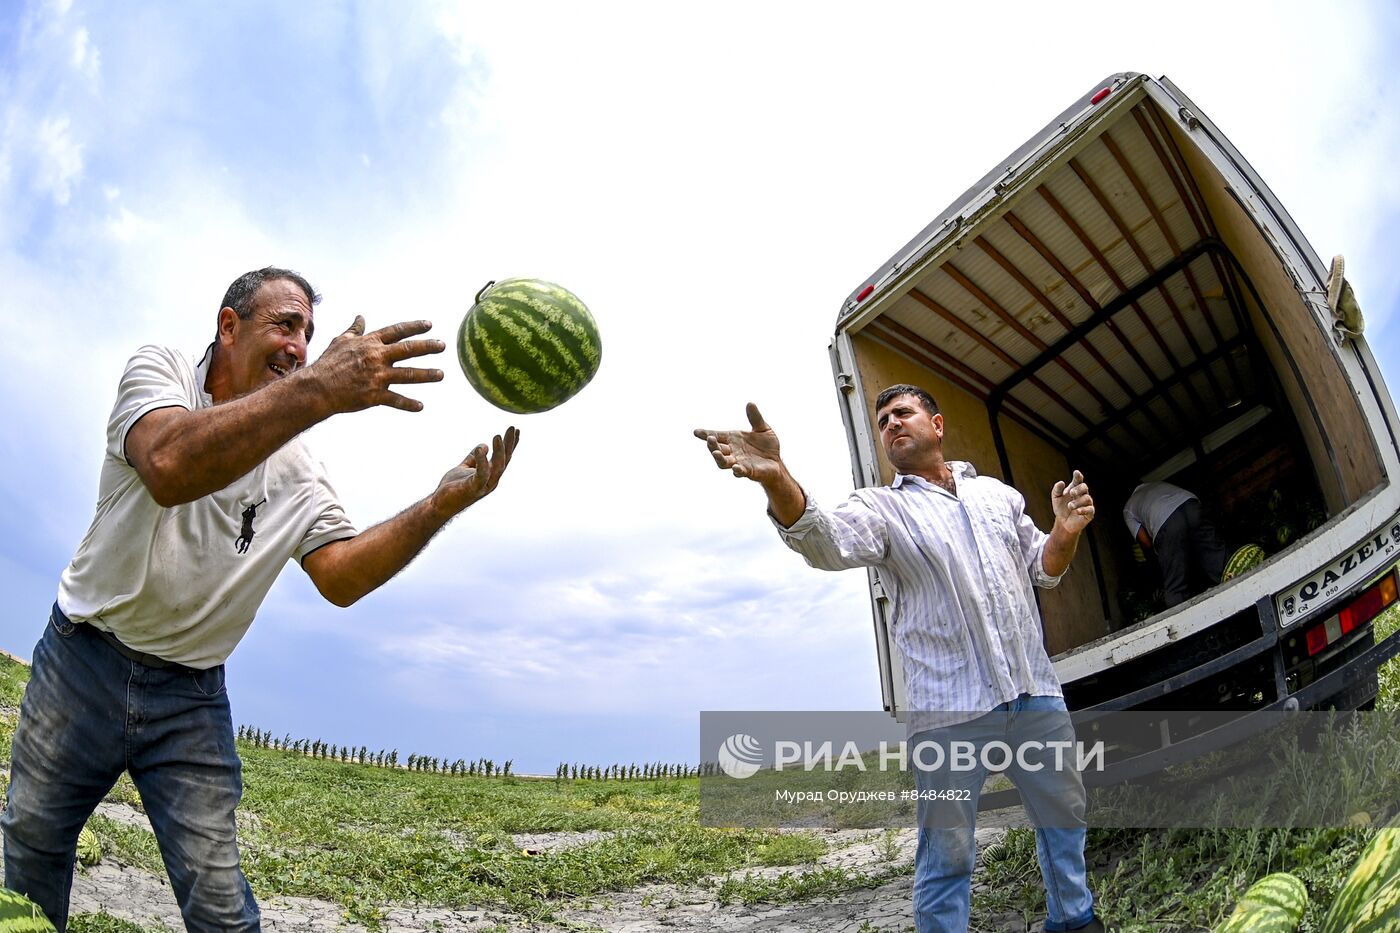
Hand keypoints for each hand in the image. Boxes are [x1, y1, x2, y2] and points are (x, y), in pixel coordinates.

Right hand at [308, 317, 445, 413]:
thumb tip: (360, 317)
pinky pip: (396, 399)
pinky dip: (409, 404)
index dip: (414, 327)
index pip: (396, 331)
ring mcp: (377, 376)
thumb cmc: (328, 363)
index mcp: (370, 343)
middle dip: (428, 347)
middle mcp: (376, 357)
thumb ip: (355, 330)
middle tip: (443, 345)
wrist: (317, 388)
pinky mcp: (374, 395)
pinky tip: (421, 406)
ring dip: (427, 374)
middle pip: (408, 350)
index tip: (429, 325)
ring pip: (408, 374)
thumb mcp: (340, 342)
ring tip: (441, 374)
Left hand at [433, 426, 519, 516]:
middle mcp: (491, 481)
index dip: (511, 444)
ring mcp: (484, 486)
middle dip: (509, 444)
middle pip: (505, 460)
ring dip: (499, 451)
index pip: (505, 458)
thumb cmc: (452, 488)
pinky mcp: (473, 488)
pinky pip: (481, 474)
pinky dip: (482, 461)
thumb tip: (483, 445)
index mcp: (491, 475)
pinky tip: (480, 449)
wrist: (439, 505)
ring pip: (497, 467)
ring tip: (497, 436)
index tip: (515, 430)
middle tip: (511, 428)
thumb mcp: (464, 467)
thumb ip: (474, 458)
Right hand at [694, 403, 785, 484]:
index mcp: (733, 439)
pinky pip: (740, 472)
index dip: (705, 434)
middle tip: (709, 439)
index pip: (716, 436)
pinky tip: (736, 468)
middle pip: (717, 449)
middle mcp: (732, 451)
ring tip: (716, 453)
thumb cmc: (767, 446)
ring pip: (723, 462)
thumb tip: (750, 403)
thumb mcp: (763, 428)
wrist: (777, 462)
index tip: (696, 432)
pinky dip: (737, 471)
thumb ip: (755, 418)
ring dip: (719, 458)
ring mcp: (738, 462)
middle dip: (712, 445)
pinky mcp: (748, 472)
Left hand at [1051, 469, 1094, 534]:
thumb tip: (1061, 482)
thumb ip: (1057, 490)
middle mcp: (1082, 494)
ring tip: (1070, 506)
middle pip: (1084, 487)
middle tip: (1071, 492)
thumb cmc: (1061, 508)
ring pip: (1087, 498)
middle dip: (1078, 489)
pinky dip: (1084, 509)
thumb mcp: (1056, 498)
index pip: (1078, 480)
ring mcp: (1087, 504)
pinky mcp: (1089, 513)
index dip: (1078, 476)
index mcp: (1074, 489)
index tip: (1076, 472)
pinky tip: (1077, 511)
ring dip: (1078, 501)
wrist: (1063, 523)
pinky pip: (1090, 510)